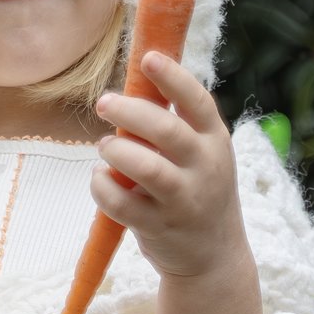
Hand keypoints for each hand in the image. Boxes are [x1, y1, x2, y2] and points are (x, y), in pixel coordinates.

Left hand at [91, 50, 247, 280]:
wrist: (214, 255)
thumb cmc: (197, 188)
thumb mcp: (202, 153)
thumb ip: (176, 125)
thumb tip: (133, 82)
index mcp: (214, 140)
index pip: (197, 102)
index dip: (173, 77)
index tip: (148, 58)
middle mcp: (204, 168)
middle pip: (166, 131)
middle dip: (129, 112)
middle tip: (103, 102)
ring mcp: (183, 200)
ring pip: (147, 169)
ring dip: (117, 150)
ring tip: (105, 146)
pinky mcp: (159, 227)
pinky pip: (122, 204)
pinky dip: (102, 186)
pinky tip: (99, 178)